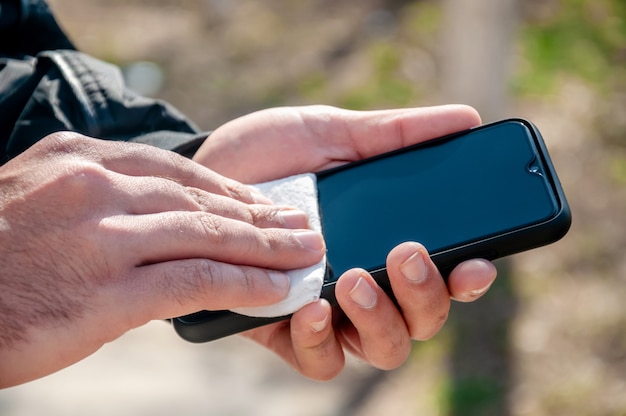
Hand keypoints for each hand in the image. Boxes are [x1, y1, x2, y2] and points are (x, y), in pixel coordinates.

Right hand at [0, 132, 324, 386]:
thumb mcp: (40, 202)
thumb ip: (99, 202)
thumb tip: (156, 221)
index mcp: (78, 159)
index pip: (176, 169)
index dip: (229, 188)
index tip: (261, 202)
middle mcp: (94, 187)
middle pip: (200, 199)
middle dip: (258, 214)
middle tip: (300, 224)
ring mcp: (101, 236)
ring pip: (207, 235)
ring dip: (264, 247)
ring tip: (304, 252)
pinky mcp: (105, 291)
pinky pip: (194, 281)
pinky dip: (242, 283)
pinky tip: (273, 288)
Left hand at [194, 104, 496, 379]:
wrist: (206, 174)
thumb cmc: (275, 156)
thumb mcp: (333, 134)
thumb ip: (396, 134)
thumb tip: (466, 118)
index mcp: (388, 242)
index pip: (446, 274)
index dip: (469, 277)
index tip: (475, 261)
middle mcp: (368, 284)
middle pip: (423, 320)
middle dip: (425, 296)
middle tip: (406, 254)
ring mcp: (330, 312)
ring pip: (383, 349)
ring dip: (381, 320)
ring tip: (354, 279)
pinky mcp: (285, 330)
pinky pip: (320, 362)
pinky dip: (324, 342)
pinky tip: (312, 308)